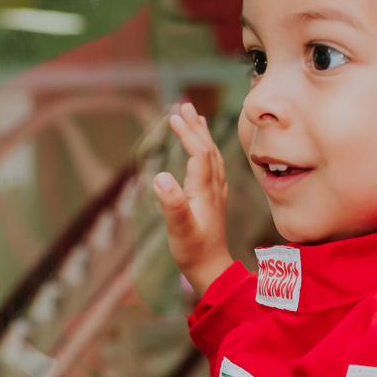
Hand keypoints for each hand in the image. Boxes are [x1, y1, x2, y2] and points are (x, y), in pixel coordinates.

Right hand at [152, 102, 233, 298]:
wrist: (211, 270)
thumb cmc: (193, 251)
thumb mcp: (179, 229)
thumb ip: (172, 203)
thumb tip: (160, 176)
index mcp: (204, 190)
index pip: (199, 153)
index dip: (188, 134)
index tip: (174, 118)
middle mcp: (214, 188)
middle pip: (208, 149)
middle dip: (196, 127)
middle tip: (184, 106)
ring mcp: (216, 194)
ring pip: (213, 157)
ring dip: (203, 135)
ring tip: (196, 118)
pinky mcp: (214, 201)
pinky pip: (214, 168)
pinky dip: (208, 152)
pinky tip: (205, 151)